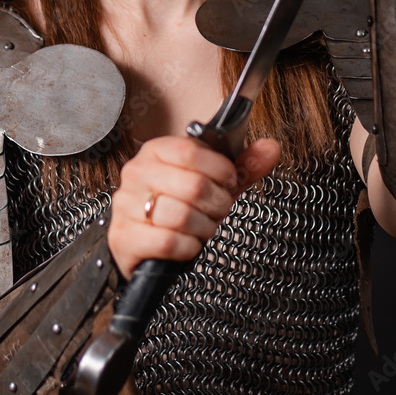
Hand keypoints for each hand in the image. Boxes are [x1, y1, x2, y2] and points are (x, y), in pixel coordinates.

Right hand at [108, 135, 280, 279]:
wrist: (145, 244)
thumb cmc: (179, 206)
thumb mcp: (212, 183)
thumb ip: (242, 167)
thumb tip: (271, 147)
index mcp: (156, 151)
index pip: (190, 150)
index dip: (220, 169)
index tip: (228, 181)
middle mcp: (136, 173)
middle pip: (193, 185)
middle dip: (216, 205)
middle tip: (216, 210)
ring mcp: (126, 205)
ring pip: (181, 216)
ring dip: (203, 228)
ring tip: (201, 227)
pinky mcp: (124, 237)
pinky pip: (168, 241)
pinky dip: (187, 247)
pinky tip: (187, 244)